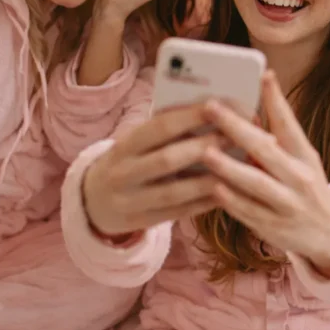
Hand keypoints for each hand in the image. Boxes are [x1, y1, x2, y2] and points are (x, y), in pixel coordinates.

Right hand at [82, 105, 222, 236]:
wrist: (93, 202)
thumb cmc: (128, 162)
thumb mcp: (135, 144)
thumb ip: (163, 132)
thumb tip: (210, 112)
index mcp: (124, 146)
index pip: (159, 127)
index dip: (189, 117)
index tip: (218, 106)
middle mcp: (123, 173)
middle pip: (167, 160)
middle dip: (203, 147)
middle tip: (234, 137)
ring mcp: (130, 201)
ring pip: (174, 192)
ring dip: (207, 180)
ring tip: (237, 168)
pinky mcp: (141, 223)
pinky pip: (177, 214)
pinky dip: (202, 204)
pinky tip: (225, 194)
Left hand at [202, 71, 329, 277]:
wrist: (329, 231)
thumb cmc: (306, 184)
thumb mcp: (301, 156)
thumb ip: (279, 133)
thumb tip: (259, 93)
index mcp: (304, 156)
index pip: (290, 124)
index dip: (277, 100)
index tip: (263, 75)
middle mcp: (298, 179)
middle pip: (267, 151)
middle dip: (237, 128)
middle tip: (212, 108)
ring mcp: (285, 205)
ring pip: (255, 184)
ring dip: (229, 168)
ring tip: (206, 152)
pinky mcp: (271, 227)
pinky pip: (247, 211)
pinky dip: (230, 199)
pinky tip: (212, 186)